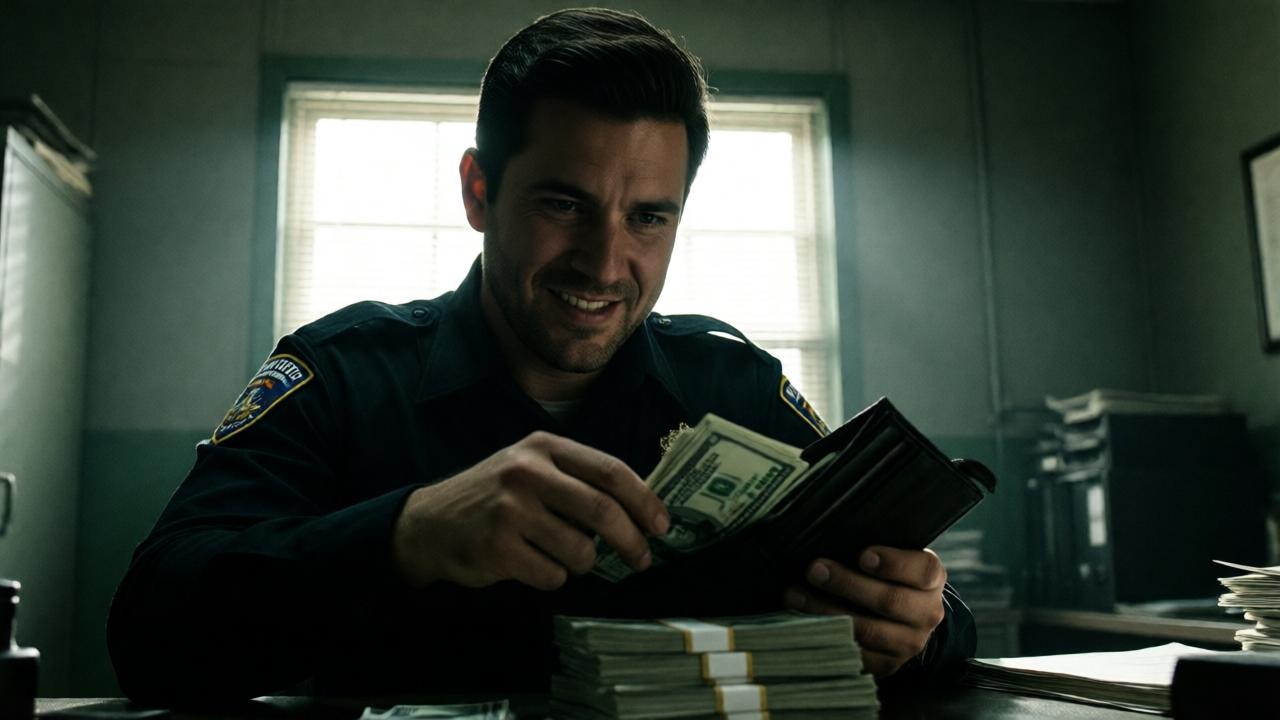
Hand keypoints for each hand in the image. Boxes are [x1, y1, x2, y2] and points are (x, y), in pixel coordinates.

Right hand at [393, 431, 669, 590]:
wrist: (429, 523)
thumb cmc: (495, 497)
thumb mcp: (531, 468)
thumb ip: (578, 479)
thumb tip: (641, 508)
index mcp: (544, 447)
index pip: (610, 470)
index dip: (644, 500)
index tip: (661, 525)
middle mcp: (527, 473)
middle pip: (602, 511)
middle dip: (631, 541)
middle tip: (641, 559)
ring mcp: (510, 510)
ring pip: (580, 550)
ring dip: (583, 563)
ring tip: (564, 557)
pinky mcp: (497, 548)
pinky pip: (552, 575)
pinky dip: (553, 577)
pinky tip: (532, 564)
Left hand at [782, 546, 946, 676]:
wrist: (908, 620)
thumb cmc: (891, 576)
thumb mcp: (895, 557)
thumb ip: (874, 549)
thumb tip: (832, 533)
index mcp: (931, 580)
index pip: (922, 571)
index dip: (893, 563)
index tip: (862, 555)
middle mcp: (927, 614)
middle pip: (888, 601)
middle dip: (847, 584)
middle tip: (815, 569)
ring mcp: (908, 643)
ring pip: (867, 630)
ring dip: (826, 611)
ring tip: (795, 595)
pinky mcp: (887, 665)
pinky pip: (855, 655)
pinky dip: (825, 637)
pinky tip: (801, 621)